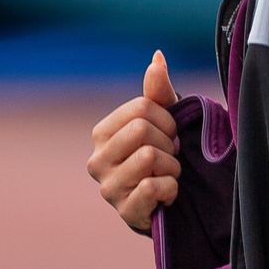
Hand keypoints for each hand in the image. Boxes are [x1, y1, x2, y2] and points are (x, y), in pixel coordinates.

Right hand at [88, 52, 181, 233]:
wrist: (167, 202)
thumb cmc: (163, 154)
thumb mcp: (163, 120)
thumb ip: (158, 90)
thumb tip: (157, 57)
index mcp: (102, 133)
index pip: (142, 107)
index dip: (166, 119)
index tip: (168, 135)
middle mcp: (96, 160)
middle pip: (142, 129)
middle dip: (168, 143)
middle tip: (169, 156)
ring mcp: (108, 188)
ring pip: (149, 157)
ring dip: (172, 167)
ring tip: (166, 175)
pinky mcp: (124, 212)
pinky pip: (152, 187)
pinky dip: (170, 189)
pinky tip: (166, 195)